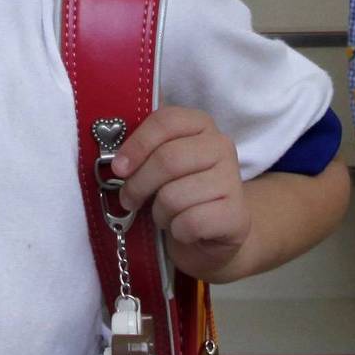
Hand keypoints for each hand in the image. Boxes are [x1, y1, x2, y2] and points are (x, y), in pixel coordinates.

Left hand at [111, 107, 249, 276]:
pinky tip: (185, 229)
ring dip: (159, 213)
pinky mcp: (236, 214)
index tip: (119, 168)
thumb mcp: (160, 166)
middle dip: (138, 185)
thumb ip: (143, 154)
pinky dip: (178, 231)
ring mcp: (232, 180)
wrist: (213, 234)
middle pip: (167, 160)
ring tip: (166, 215)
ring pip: (174, 196)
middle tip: (129, 200)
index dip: (137, 145)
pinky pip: (190, 222)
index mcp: (200, 125)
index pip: (165, 121)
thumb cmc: (179, 193)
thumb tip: (118, 164)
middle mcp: (221, 146)